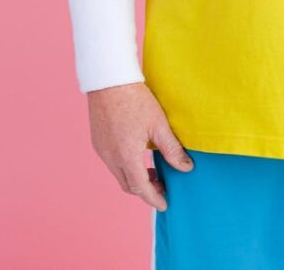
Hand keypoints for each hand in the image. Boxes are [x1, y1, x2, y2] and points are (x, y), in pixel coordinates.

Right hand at [87, 82, 193, 210]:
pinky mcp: (97, 141)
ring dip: (135, 177)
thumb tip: (186, 167)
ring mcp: (102, 150)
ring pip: (119, 174)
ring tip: (152, 170)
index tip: (164, 204)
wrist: (108, 80)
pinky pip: (112, 162)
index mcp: (127, 156)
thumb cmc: (135, 99)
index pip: (141, 188)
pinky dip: (125, 166)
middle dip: (145, 190)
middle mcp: (111, 157)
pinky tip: (136, 155)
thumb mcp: (158, 124)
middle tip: (162, 185)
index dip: (153, 198)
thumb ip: (171, 149)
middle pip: (128, 185)